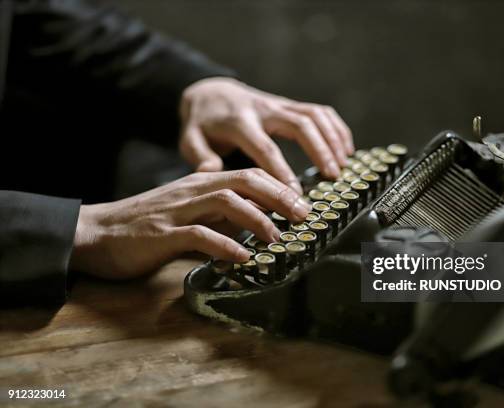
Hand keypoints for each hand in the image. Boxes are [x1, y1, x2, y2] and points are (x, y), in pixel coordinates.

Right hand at [69, 169, 310, 278]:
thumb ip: (220, 217)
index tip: (304, 204)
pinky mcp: (163, 233)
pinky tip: (243, 259)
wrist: (96, 232)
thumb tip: (256, 225)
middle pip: (245, 180)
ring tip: (278, 238)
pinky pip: (199, 235)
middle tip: (304, 215)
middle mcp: (193, 190)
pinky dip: (225, 246)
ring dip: (258, 219)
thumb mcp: (190, 215)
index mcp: (201, 183)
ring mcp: (178, 210)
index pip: (248, 175)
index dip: (279, 187)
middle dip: (279, 196)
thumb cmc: (147, 226)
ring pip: (226, 202)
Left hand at [179, 77, 353, 192]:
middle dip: (319, 150)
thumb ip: (200, 157)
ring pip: (313, 114)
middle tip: (332, 177)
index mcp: (238, 121)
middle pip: (299, 124)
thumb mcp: (190, 140)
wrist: (210, 93)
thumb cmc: (202, 125)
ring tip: (343, 166)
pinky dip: (336, 128)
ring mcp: (279, 104)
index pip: (264, 147)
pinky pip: (319, 111)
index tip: (295, 194)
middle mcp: (263, 108)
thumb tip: (213, 174)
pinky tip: (346, 149)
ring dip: (332, 139)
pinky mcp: (289, 104)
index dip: (282, 171)